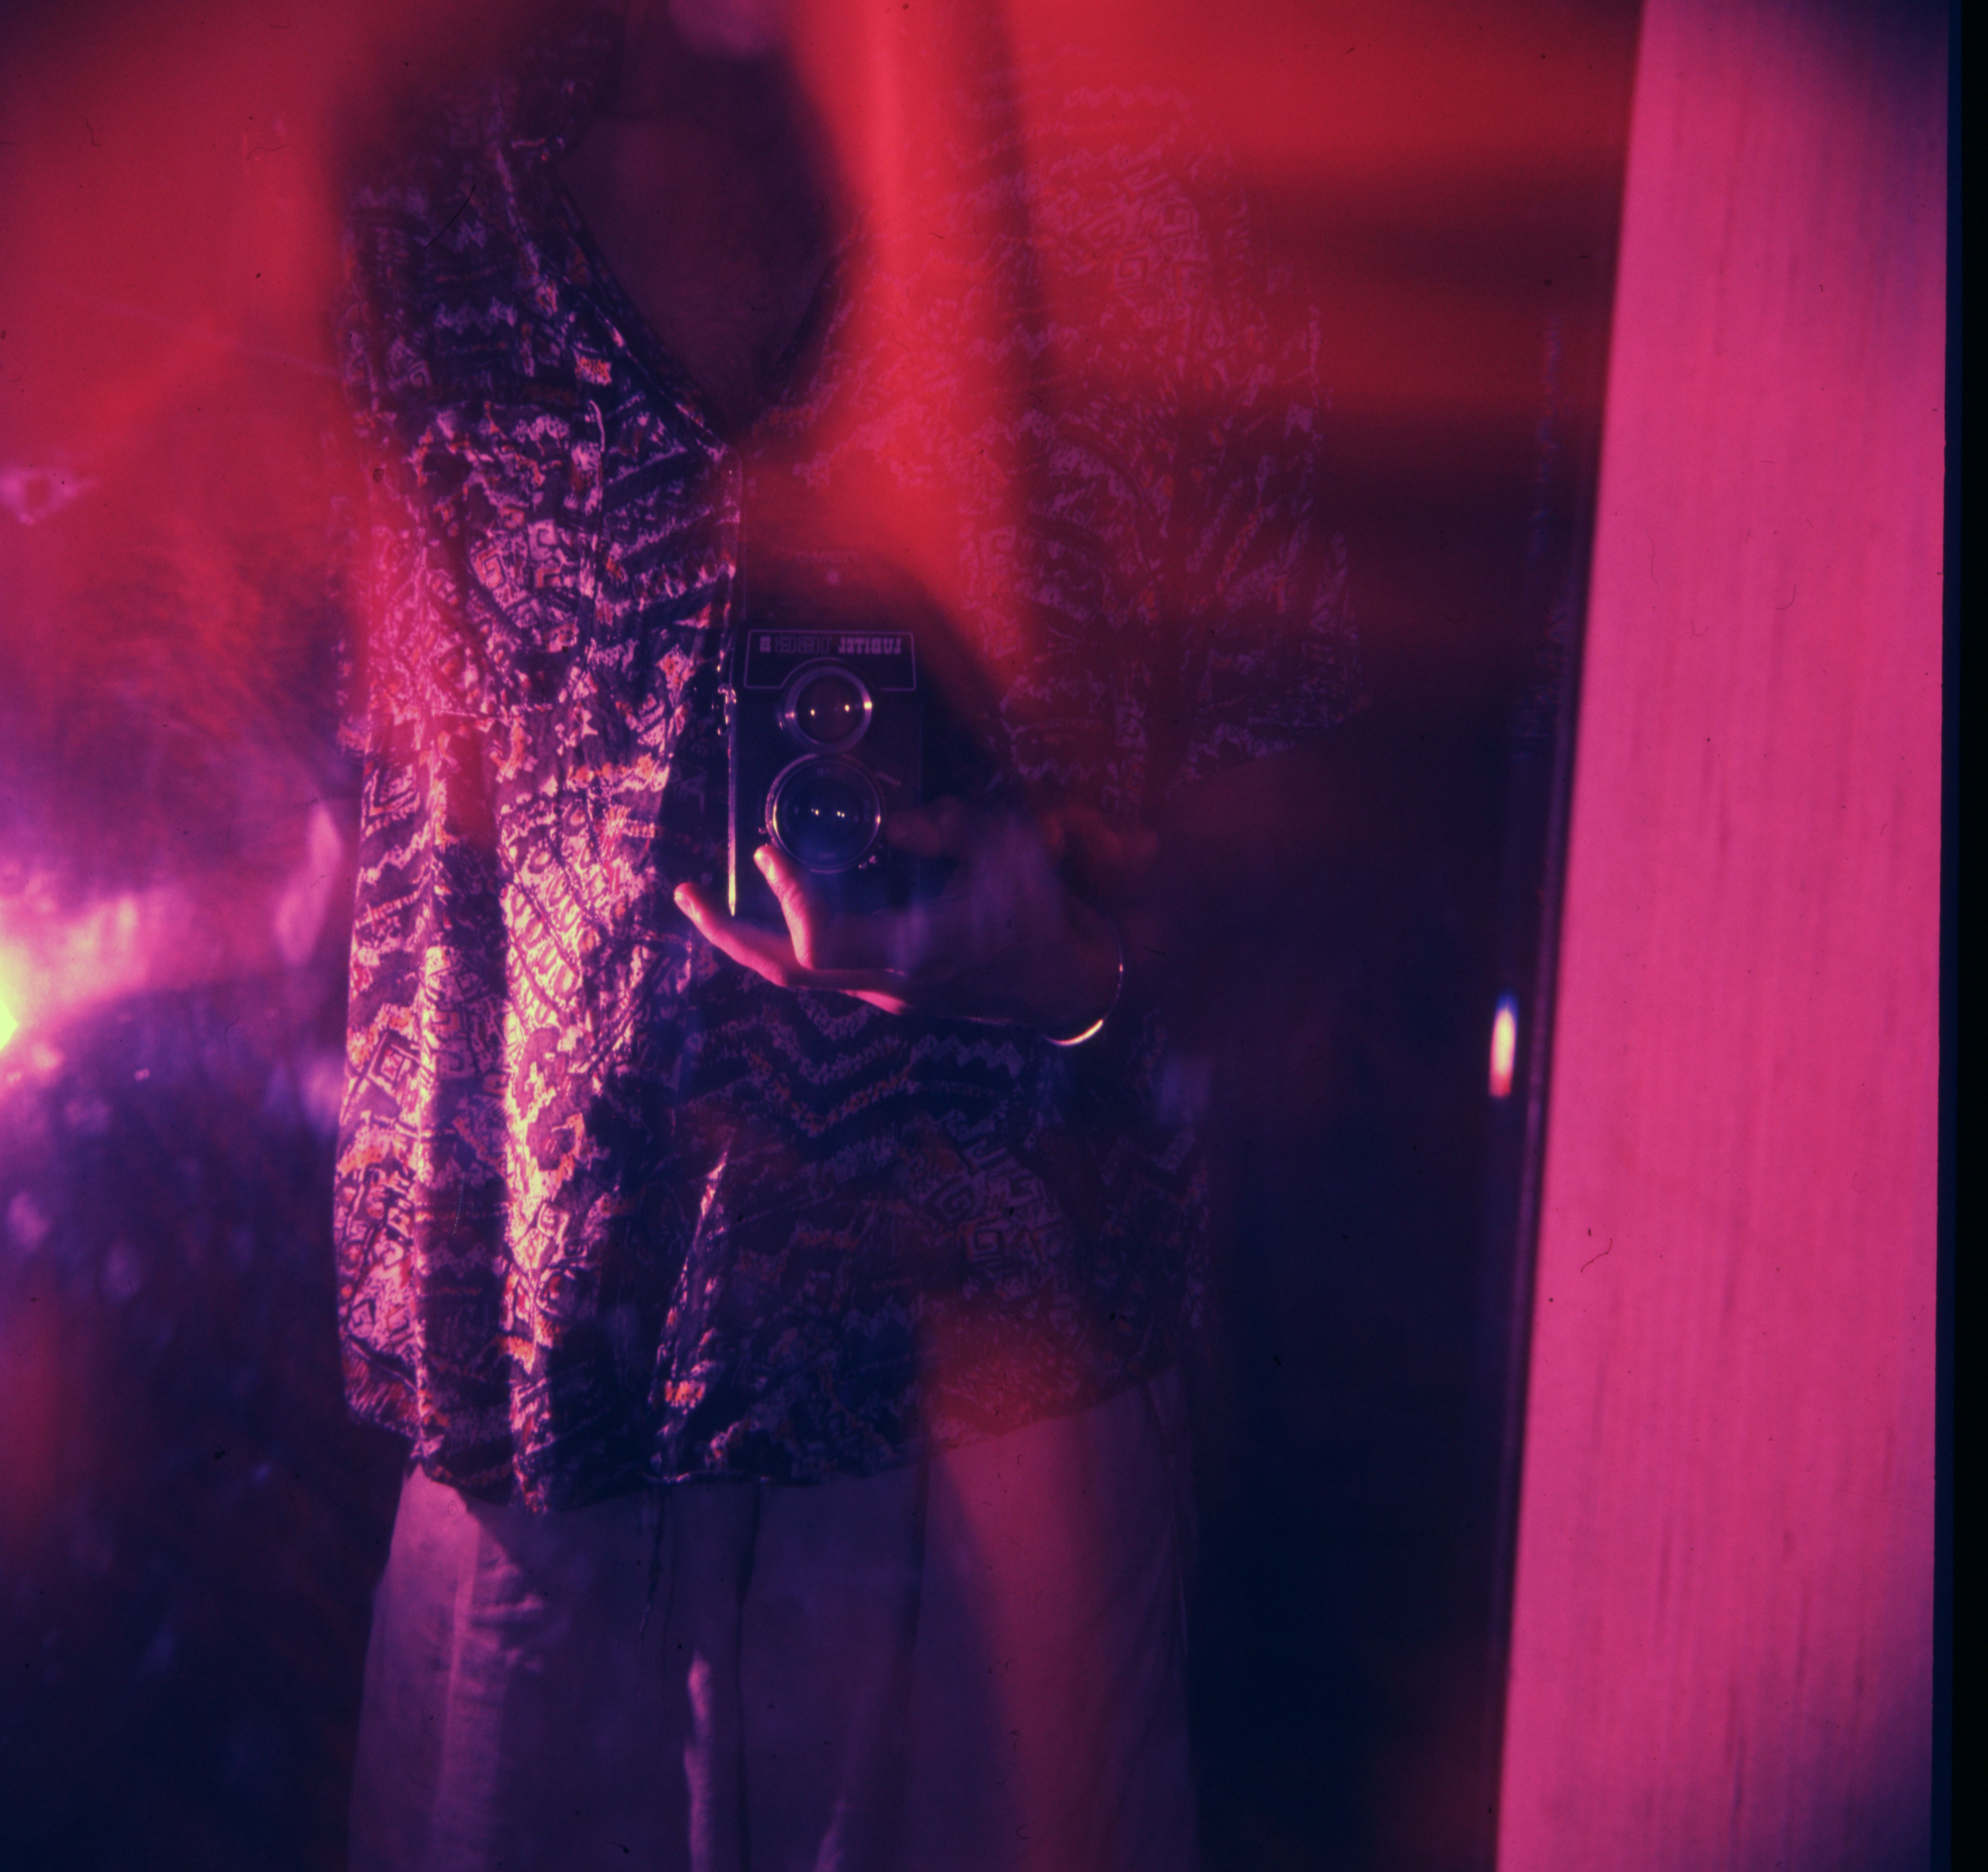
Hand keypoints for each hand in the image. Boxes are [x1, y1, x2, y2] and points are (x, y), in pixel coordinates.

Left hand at [673, 798, 1123, 1033]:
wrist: (1064, 983)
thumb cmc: (1042, 915)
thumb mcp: (1010, 851)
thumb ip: (951, 830)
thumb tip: (894, 824)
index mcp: (914, 953)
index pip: (820, 941)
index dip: (786, 899)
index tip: (766, 851)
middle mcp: (888, 983)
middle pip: (785, 972)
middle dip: (728, 934)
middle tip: (685, 893)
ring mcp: (885, 992)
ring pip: (796, 974)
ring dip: (748, 938)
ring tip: (708, 899)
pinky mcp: (889, 989)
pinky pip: (820, 967)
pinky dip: (786, 937)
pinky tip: (771, 907)